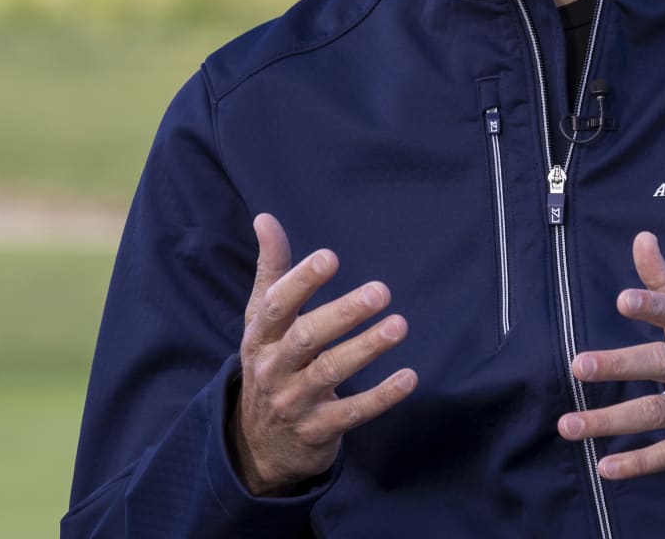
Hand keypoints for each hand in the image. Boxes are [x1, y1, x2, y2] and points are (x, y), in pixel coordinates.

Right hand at [231, 213, 417, 494]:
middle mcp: (273, 368)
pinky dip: (381, 397)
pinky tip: (408, 377)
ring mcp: (294, 402)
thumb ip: (271, 270)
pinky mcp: (318, 430)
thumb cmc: (269, 363)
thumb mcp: (261, 321)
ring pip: (330, 373)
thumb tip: (265, 217)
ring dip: (366, 349)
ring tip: (399, 326)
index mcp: (259, 336)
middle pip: (306, 338)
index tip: (331, 257)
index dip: (301, 281)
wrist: (255, 446)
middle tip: (381, 290)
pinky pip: (352, 413)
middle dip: (343, 314)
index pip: (276, 306)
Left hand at [557, 231, 664, 479]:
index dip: (653, 306)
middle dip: (620, 364)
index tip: (622, 299)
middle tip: (576, 365)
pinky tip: (604, 468)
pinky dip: (638, 464)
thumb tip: (642, 237)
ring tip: (567, 425)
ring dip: (611, 421)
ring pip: (658, 413)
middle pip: (663, 364)